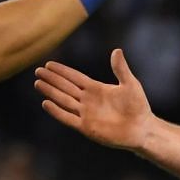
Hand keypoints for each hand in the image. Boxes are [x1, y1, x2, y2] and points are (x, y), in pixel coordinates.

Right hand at [35, 50, 154, 151]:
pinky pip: (68, 118)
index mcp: (96, 89)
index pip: (74, 77)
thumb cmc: (138, 106)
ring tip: (38, 83)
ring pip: (63, 100)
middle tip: (38, 71)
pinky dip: (57, 111)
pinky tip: (46, 103)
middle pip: (65, 87)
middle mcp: (88, 100)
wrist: (142, 128)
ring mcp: (86, 114)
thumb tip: (116, 50)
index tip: (49, 64)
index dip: (62, 71)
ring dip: (51, 92)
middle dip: (52, 79)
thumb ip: (120, 69)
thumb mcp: (130, 84)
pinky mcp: (86, 127)